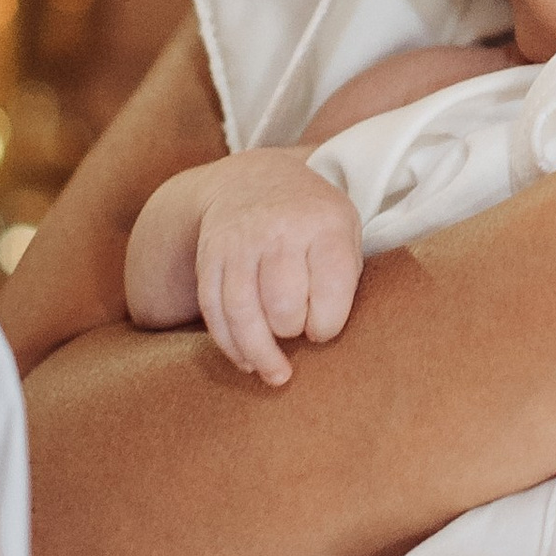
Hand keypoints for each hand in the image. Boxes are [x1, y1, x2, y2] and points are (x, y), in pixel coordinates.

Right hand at [193, 154, 364, 385]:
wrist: (251, 180)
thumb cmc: (311, 219)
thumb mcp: (345, 229)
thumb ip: (345, 277)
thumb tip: (326, 339)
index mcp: (324, 224)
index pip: (329, 290)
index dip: (328, 324)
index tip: (325, 328)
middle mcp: (279, 230)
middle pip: (283, 305)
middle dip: (292, 330)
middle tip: (298, 329)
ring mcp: (239, 243)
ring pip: (243, 314)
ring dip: (259, 354)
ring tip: (276, 375)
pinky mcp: (210, 258)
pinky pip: (214, 311)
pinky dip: (230, 344)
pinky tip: (246, 361)